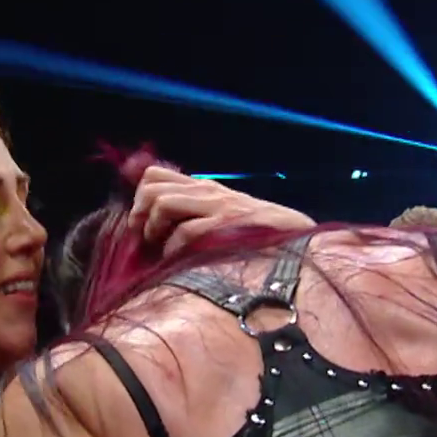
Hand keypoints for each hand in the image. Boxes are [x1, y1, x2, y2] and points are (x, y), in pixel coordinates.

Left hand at [128, 167, 313, 258]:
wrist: (299, 242)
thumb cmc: (261, 237)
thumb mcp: (225, 218)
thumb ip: (197, 216)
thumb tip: (159, 229)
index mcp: (205, 188)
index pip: (155, 175)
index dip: (138, 197)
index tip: (140, 224)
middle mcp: (208, 192)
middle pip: (151, 187)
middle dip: (139, 214)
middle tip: (145, 240)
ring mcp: (217, 207)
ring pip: (162, 203)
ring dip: (153, 229)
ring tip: (161, 250)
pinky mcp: (225, 226)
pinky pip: (185, 231)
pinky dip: (173, 249)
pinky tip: (178, 262)